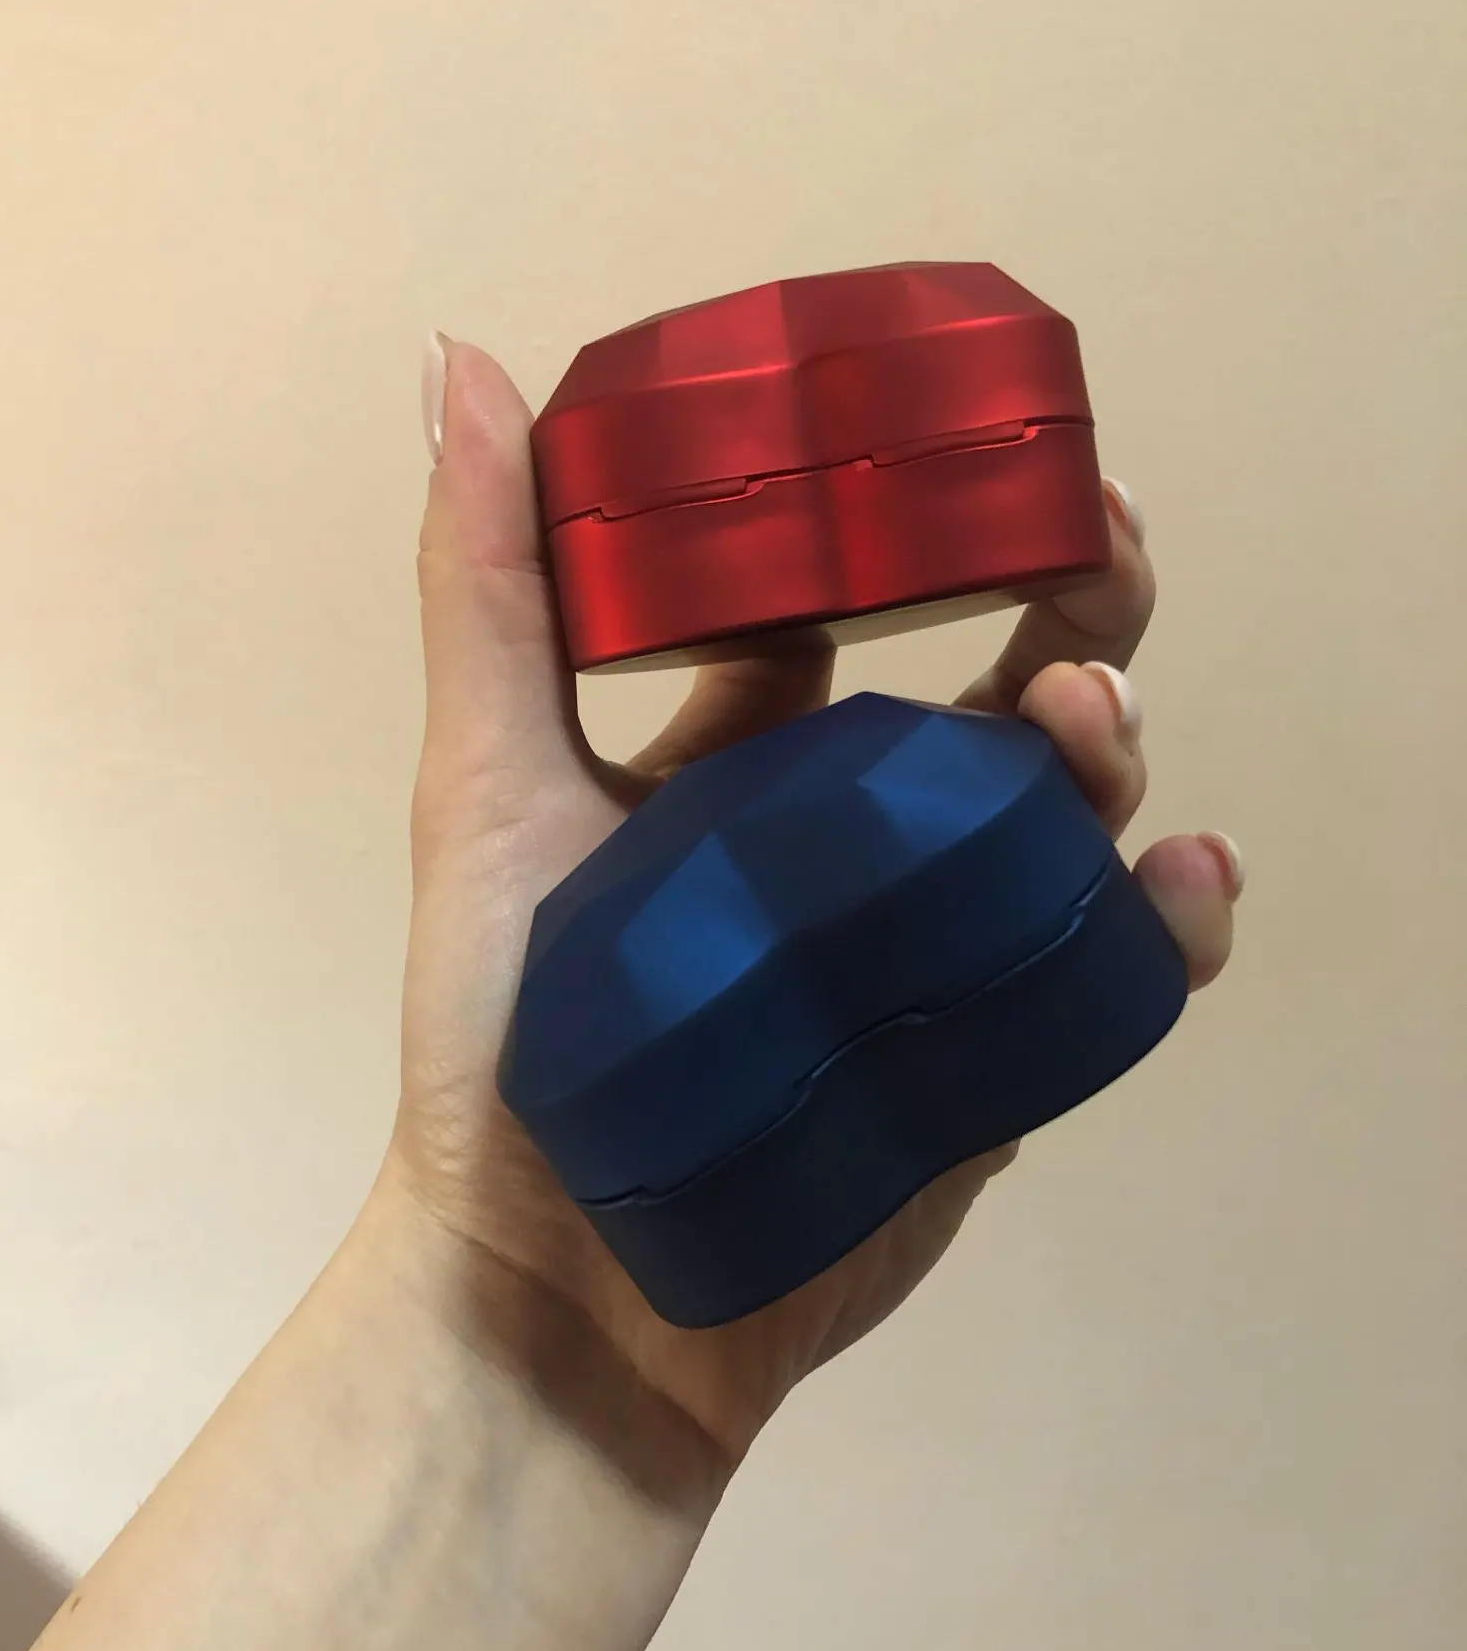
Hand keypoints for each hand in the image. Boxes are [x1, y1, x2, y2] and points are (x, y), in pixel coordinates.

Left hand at [382, 336, 1240, 1486]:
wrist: (562, 1294)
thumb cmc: (508, 1036)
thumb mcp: (484, 789)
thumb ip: (488, 590)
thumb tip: (465, 357)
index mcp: (744, 754)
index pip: (854, 606)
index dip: (919, 518)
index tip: (969, 444)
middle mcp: (849, 833)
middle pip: (996, 689)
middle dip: (1068, 606)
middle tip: (1101, 550)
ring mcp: (929, 940)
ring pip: (1065, 815)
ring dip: (1110, 744)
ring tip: (1092, 725)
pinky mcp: (987, 1051)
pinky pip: (1104, 971)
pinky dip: (1169, 922)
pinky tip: (1185, 879)